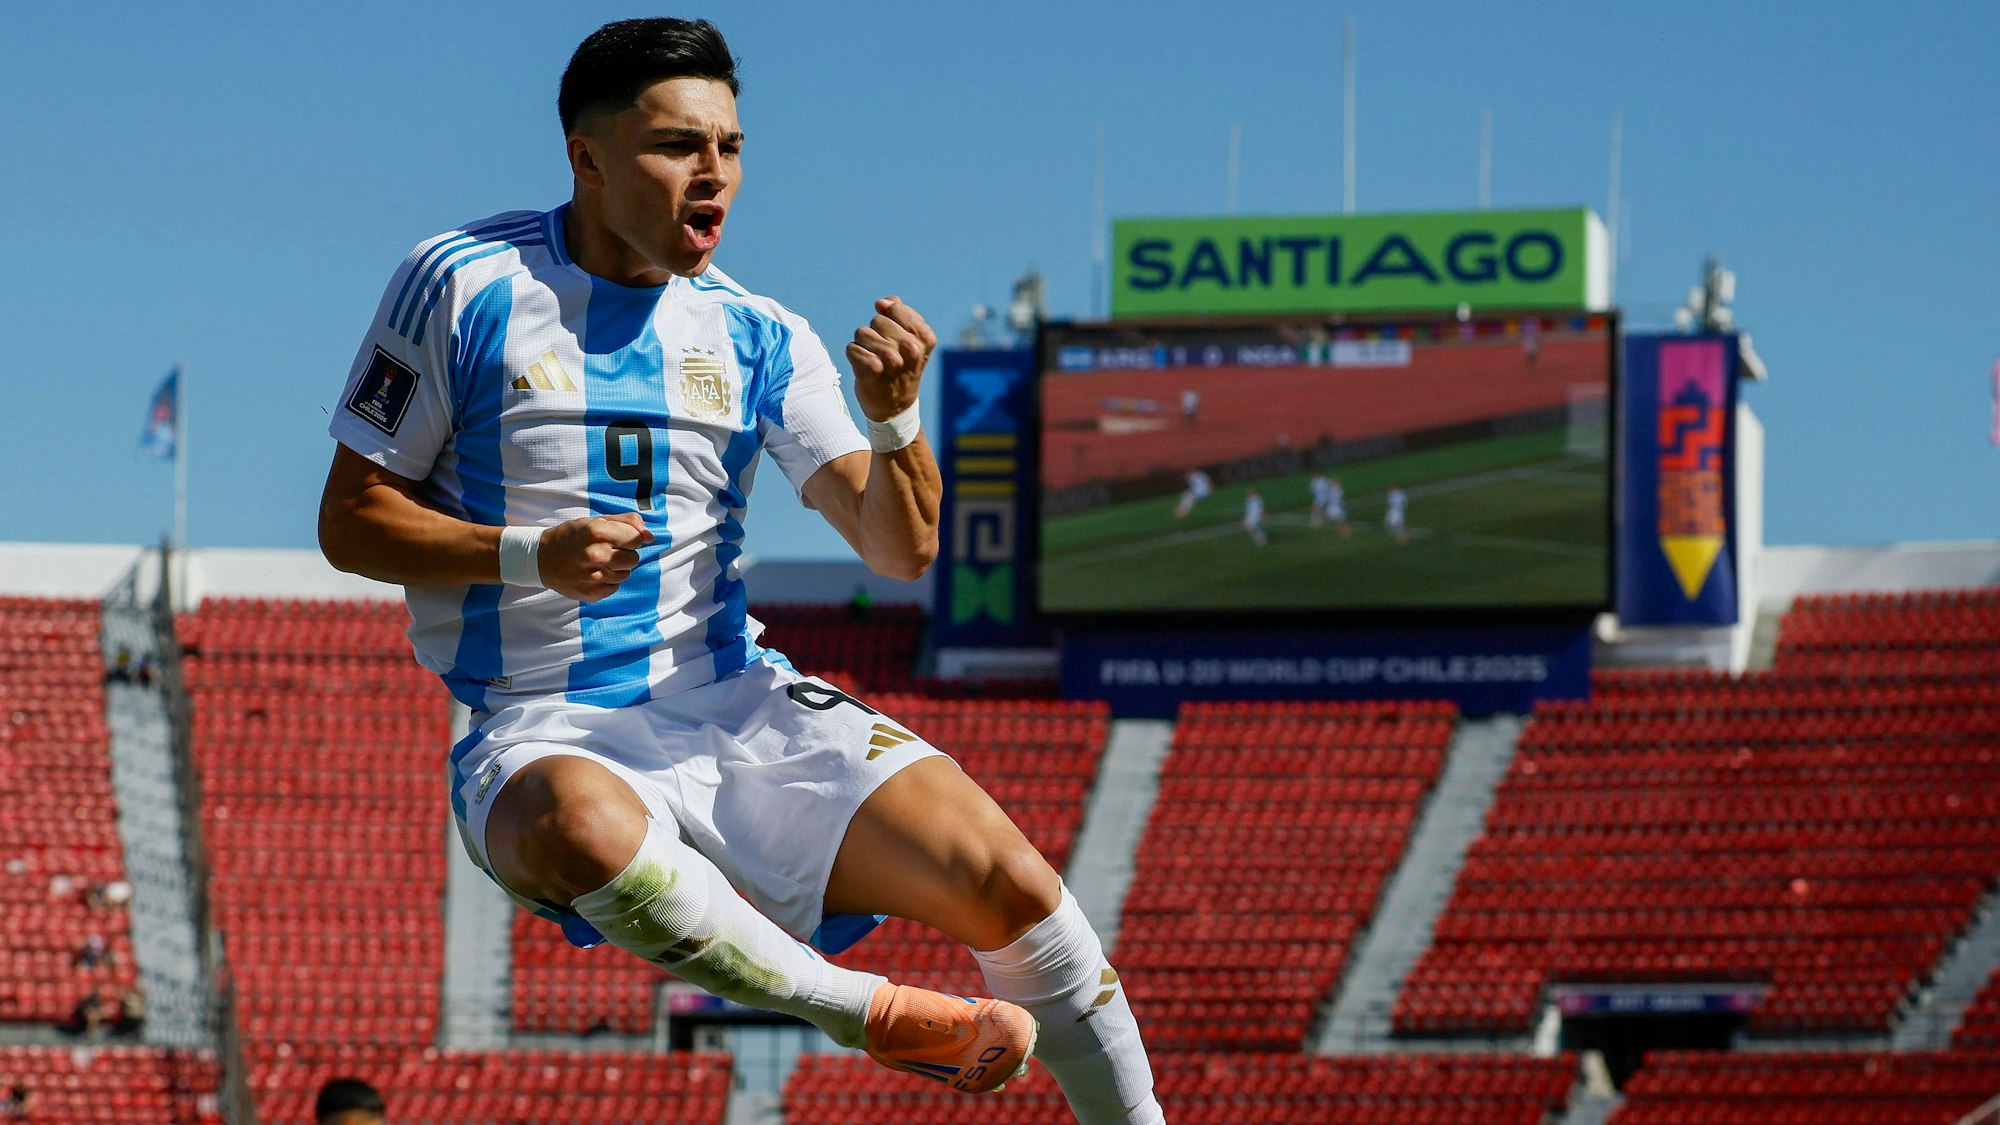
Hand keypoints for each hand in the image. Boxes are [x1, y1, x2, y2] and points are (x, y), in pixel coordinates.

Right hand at [536, 513, 651, 601]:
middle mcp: (596, 555)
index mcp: (597, 532)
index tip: (619, 539)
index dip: (631, 539)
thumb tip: (650, 536)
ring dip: (616, 568)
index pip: (637, 539)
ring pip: (625, 574)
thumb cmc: (572, 537)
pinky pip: (614, 587)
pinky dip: (607, 581)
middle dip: (624, 554)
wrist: (540, 560)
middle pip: (634, 558)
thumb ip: (627, 522)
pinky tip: (592, 574)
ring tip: (598, 563)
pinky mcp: (591, 593)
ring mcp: (593, 576)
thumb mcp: (596, 521)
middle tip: (607, 551)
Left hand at [845, 296, 935, 421]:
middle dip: (876, 334)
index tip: (896, 339)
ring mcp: (891, 359)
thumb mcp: (911, 341)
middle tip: (885, 355)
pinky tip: (866, 371)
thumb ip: (899, 315)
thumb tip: (882, 302)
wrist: (895, 409)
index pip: (894, 308)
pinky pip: (851, 348)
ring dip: (864, 346)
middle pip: (877, 320)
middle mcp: (910, 348)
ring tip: (876, 363)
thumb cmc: (902, 369)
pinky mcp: (871, 369)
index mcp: (925, 338)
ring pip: (862, 333)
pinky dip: (854, 358)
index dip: (889, 320)